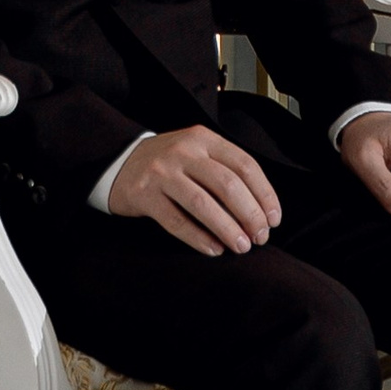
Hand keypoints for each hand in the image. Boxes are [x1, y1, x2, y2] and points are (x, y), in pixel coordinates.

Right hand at [107, 127, 282, 257]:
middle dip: (250, 215)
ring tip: (242, 247)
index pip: (245, 165)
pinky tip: (214, 249)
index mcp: (203, 139)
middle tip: (260, 237)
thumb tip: (259, 209)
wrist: (116, 162)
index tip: (274, 219)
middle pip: (227, 184)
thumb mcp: (195, 153)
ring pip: (203, 203)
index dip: (264, 194)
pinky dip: (198, 237)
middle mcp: (183, 152)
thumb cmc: (167, 164)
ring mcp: (161, 173)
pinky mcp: (144, 195)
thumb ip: (223, 170)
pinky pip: (176, 220)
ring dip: (227, 228)